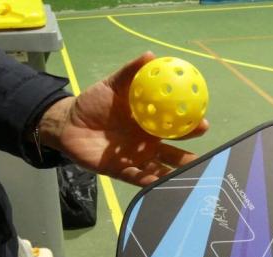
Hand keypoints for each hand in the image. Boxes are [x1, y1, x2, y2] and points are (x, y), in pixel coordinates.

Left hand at [38, 52, 208, 185]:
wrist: (69, 123)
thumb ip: (130, 73)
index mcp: (150, 123)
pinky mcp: (120, 171)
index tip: (203, 123)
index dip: (191, 126)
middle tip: (203, 158)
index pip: (176, 126)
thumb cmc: (94, 102)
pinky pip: (137, 178)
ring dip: (173, 174)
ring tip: (186, 177)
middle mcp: (147, 143)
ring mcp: (135, 159)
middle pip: (173, 153)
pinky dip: (148, 181)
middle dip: (189, 157)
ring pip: (159, 169)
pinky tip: (157, 183)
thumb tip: (150, 55)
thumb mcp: (112, 85)